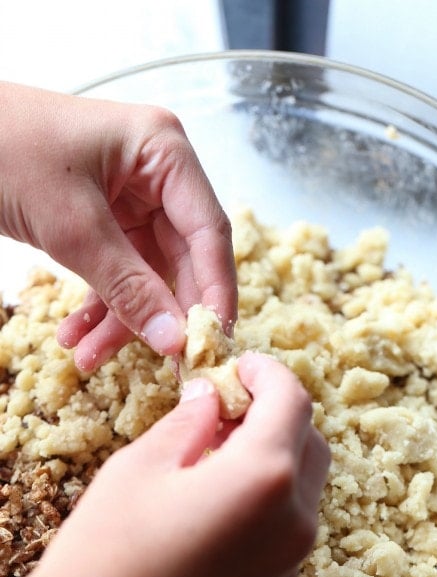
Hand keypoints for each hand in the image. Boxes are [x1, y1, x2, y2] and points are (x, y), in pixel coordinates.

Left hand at [0, 81, 236, 370]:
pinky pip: (114, 273)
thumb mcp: (70, 224)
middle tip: (168, 366)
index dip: (214, 292)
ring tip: (89, 357)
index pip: (208, 232)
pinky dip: (98, 307)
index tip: (210, 343)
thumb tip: (172, 339)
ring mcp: (130, 200)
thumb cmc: (3, 149)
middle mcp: (156, 176)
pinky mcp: (103, 221)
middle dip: (163, 314)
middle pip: (180, 260)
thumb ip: (127, 285)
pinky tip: (76, 336)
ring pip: (145, 275)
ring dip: (120, 320)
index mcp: (164, 153)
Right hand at [0, 353, 329, 576]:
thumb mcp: (142, 467)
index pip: (292, 400)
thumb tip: (213, 398)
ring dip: (275, 454)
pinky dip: (271, 495)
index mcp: (266, 477)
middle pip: (310, 441)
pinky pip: (290, 523)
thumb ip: (190, 423)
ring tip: (218, 451)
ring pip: (304, 484)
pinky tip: (222, 497)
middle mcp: (296, 520)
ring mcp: (292, 560)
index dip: (268, 372)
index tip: (240, 365)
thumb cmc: (107, 553)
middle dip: (276, 412)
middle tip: (226, 405)